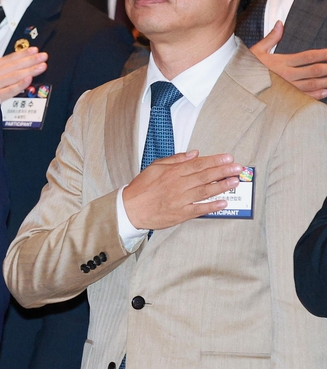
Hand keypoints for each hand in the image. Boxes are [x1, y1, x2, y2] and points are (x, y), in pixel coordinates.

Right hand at [0, 45, 47, 102]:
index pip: (7, 59)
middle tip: (43, 56)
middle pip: (13, 66)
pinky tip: (28, 80)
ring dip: (28, 70)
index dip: (21, 54)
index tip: (33, 50)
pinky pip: (7, 92)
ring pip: (13, 76)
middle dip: (29, 60)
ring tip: (41, 66)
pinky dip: (18, 86)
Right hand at [122, 151, 242, 230]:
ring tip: (234, 181)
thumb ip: (175, 160)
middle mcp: (178, 185)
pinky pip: (199, 209)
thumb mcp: (155, 167)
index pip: (198, 164)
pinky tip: (223, 202)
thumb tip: (193, 154)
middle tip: (238, 168)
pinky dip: (212, 206)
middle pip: (204, 176)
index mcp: (172, 172)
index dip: (214, 161)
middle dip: (223, 171)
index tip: (228, 158)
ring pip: (204, 191)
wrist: (130, 209)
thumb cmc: (141, 188)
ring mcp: (180, 200)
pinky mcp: (180, 214)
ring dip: (221, 186)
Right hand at [251, 21, 326, 99]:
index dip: (323, 53)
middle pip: (314, 70)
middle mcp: (286, 75)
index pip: (308, 56)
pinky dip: (317, 94)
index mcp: (281, 62)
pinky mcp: (285, 98)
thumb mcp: (255, 51)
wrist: (235, 87)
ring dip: (326, 81)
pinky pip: (304, 96)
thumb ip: (271, 38)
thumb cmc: (245, 69)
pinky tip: (325, 91)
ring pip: (313, 84)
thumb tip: (280, 23)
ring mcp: (287, 88)